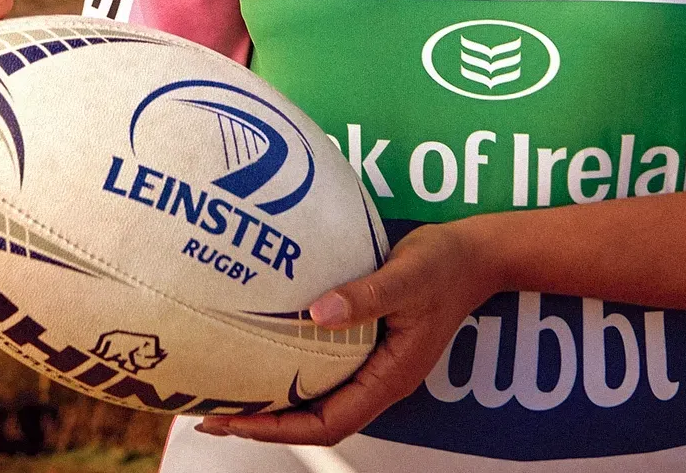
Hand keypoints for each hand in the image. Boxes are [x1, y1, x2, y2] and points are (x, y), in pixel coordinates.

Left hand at [196, 217, 498, 444]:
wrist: (473, 254)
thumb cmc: (444, 265)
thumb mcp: (407, 277)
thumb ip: (366, 295)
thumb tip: (316, 312)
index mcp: (390, 378)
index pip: (329, 423)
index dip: (280, 430)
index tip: (235, 422)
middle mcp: (379, 381)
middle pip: (315, 421)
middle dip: (264, 425)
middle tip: (212, 414)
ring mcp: (373, 366)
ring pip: (318, 400)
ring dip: (273, 403)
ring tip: (226, 392)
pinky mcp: (368, 345)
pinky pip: (323, 371)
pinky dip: (289, 371)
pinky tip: (261, 351)